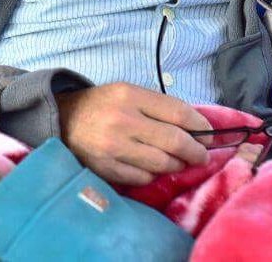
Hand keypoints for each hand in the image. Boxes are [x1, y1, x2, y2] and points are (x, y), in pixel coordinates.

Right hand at [56, 83, 211, 185]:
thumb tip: (196, 129)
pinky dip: (152, 174)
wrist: (63, 119)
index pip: (178, 113)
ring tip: (176, 160)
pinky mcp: (107, 168)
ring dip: (176, 164)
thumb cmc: (102, 105)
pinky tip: (150, 166)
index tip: (208, 135)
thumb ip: (158, 107)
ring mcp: (114, 147)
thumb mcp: (127, 93)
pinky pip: (144, 177)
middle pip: (175, 141)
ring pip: (163, 163)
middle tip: (201, 155)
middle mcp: (123, 120)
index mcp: (129, 95)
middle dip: (196, 151)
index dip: (201, 126)